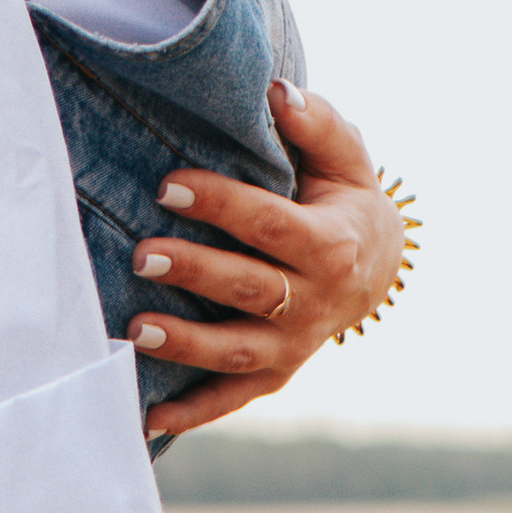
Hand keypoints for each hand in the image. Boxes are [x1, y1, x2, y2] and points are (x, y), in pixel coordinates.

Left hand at [128, 82, 407, 442]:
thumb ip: (315, 123)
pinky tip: (145, 419)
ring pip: (238, 351)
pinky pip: (231, 399)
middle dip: (196, 273)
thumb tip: (275, 93)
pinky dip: (190, 414)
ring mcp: (295, 347)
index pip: (269, 226)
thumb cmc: (342, 198)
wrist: (375, 267)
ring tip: (136, 331)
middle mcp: (316, 305)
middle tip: (142, 256)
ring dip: (187, 345)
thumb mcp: (343, 156)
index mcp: (332, 247)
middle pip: (251, 290)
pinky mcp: (275, 375)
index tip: (168, 186)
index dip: (220, 205)